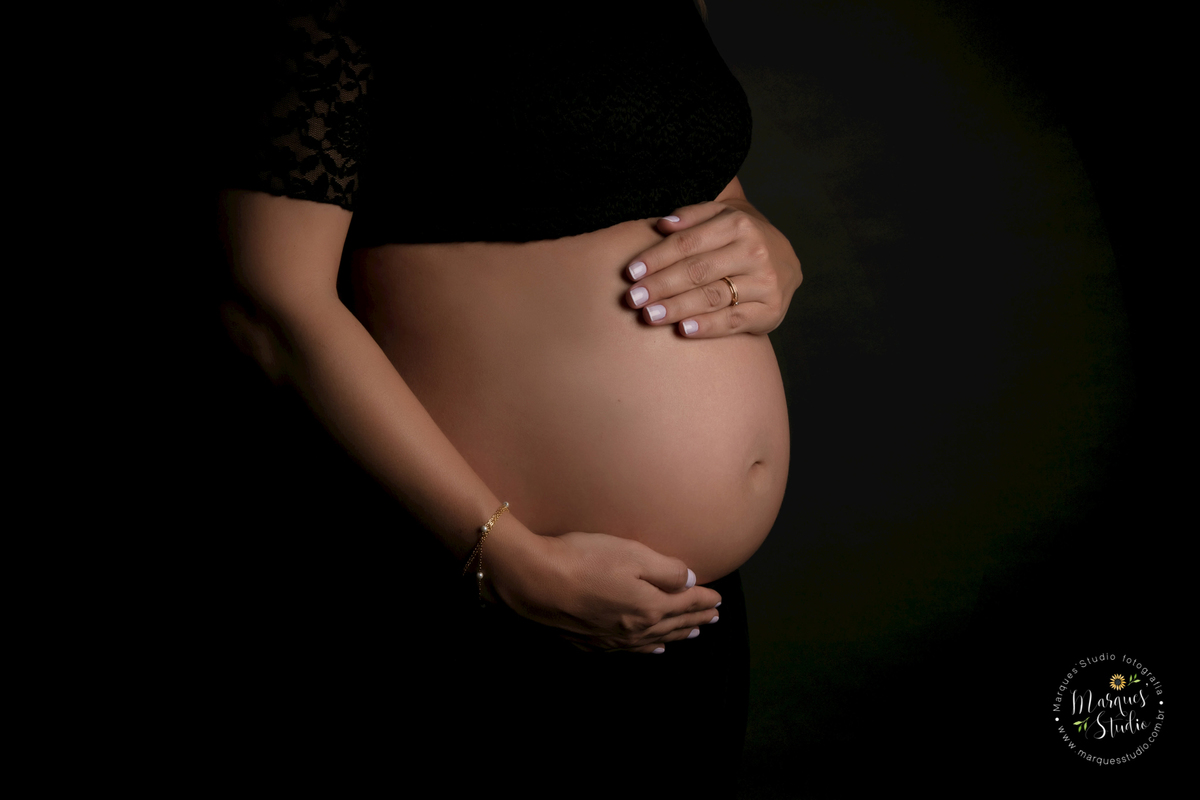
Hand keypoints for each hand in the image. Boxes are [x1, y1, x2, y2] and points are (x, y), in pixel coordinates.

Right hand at [485, 527, 721, 653]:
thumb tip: (690, 582)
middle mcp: (636, 629)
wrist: (535, 581)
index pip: (686, 603)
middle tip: (714, 618)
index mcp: (650, 607)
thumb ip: (666, 570)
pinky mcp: (592, 643)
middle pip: (674, 624)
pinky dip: (649, 649)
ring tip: (692, 634)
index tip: (719, 599)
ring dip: (677, 636)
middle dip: (696, 620)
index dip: (704, 600)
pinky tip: (653, 649)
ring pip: (655, 641)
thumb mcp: (632, 554)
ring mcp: (613, 640)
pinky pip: (631, 650)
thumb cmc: (585, 559)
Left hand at [623, 178, 801, 337]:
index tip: (631, 272)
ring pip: (714, 297)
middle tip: (633, 298)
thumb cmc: (740, 238)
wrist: (785, 258)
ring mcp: (765, 282)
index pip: (689, 243)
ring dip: (679, 307)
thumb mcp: (721, 215)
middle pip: (699, 270)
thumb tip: (662, 225)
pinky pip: (735, 321)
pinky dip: (709, 326)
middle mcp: (755, 252)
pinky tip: (684, 329)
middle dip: (662, 285)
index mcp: (739, 224)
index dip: (657, 257)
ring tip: (650, 315)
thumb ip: (691, 216)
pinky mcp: (771, 310)